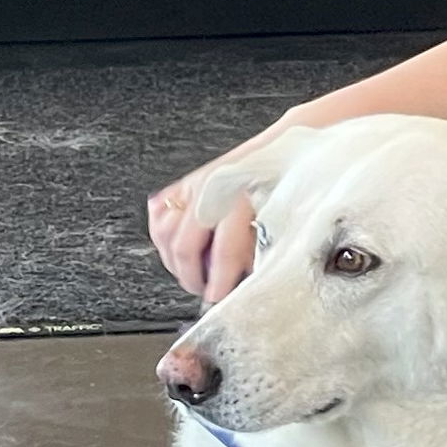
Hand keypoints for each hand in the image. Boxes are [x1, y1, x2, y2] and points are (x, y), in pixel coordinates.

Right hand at [148, 116, 297, 302]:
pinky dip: (162, 236)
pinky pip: (159, 213)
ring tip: (191, 277)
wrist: (286, 148)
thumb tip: (247, 283)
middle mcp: (212, 189)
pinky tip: (175, 250)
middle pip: (184, 245)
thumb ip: (262, 252)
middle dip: (191, 277)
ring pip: (164, 231)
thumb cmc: (288, 186)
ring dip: (173, 261)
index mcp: (242, 198)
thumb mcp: (282, 221)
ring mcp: (195, 183)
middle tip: (204, 291)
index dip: (218, 280)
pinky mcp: (185, 182)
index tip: (218, 298)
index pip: (223, 250)